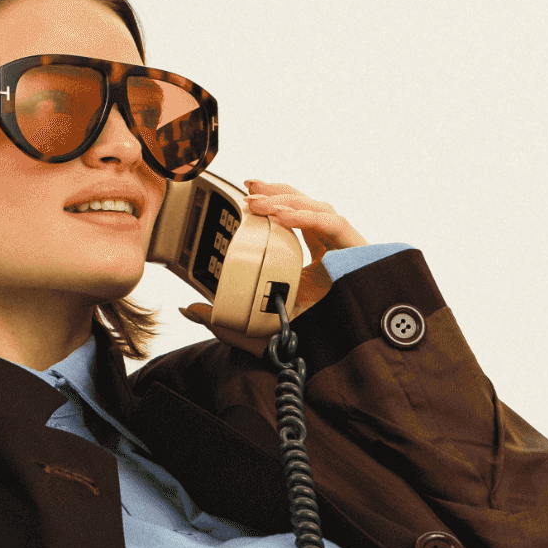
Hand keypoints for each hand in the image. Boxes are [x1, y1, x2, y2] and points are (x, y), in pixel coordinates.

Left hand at [175, 178, 369, 352]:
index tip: (246, 193)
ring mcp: (346, 250)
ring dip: (286, 201)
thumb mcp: (260, 326)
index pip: (296, 217)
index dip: (274, 200)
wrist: (340, 358)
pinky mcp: (357, 253)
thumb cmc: (309, 341)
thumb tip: (190, 309)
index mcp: (315, 259)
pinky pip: (332, 225)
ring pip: (318, 208)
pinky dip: (306, 217)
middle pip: (307, 205)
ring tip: (257, 203)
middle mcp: (332, 251)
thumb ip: (225, 319)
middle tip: (248, 189)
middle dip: (277, 192)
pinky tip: (282, 217)